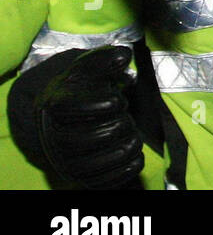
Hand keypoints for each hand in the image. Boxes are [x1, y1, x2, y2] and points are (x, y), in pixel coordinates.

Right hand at [9, 46, 143, 189]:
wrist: (55, 118)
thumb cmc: (77, 89)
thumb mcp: (86, 68)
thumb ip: (105, 58)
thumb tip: (124, 55)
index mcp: (56, 106)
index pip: (84, 107)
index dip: (110, 103)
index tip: (117, 100)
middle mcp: (55, 138)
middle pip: (99, 135)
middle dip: (122, 123)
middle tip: (124, 116)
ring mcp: (67, 161)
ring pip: (106, 159)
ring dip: (128, 144)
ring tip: (130, 133)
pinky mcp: (80, 177)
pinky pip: (109, 179)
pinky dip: (128, 166)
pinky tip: (134, 154)